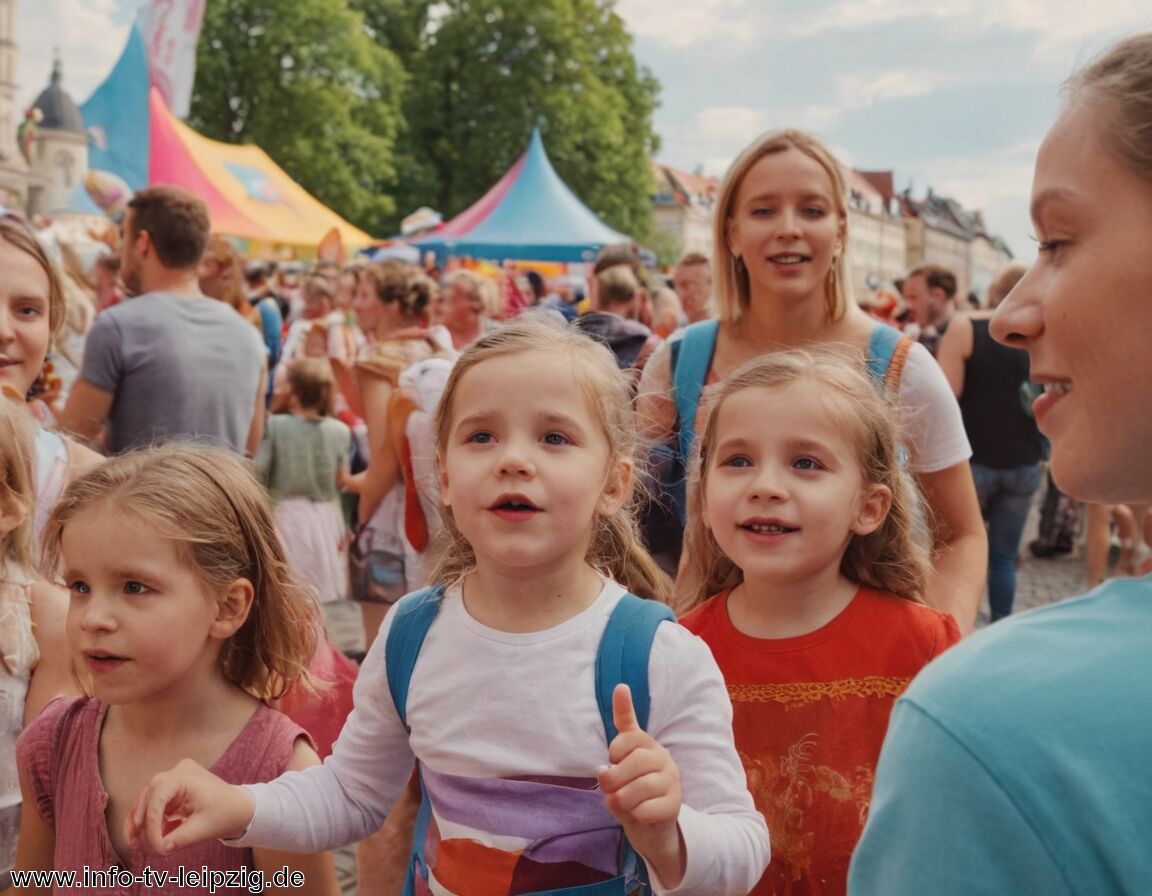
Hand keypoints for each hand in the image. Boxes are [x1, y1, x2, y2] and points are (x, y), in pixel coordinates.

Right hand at [126, 758, 255, 855]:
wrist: (239, 807)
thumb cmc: (225, 813)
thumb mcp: (202, 829)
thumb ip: (177, 839)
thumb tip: (159, 849)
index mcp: (184, 776)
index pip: (157, 802)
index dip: (151, 827)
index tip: (156, 847)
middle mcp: (177, 772)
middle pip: (148, 797)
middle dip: (140, 822)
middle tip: (134, 844)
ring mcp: (175, 778)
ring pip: (148, 799)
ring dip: (142, 821)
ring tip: (136, 842)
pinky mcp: (174, 788)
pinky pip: (155, 802)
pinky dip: (151, 819)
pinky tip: (150, 836)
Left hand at [597, 684, 684, 885]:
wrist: (649, 826)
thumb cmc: (630, 788)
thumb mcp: (619, 759)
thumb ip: (620, 727)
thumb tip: (621, 687)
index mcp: (648, 744)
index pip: (629, 736)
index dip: (615, 750)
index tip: (613, 758)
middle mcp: (664, 758)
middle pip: (634, 762)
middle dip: (613, 778)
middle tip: (609, 788)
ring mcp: (672, 782)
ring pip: (638, 789)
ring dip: (621, 800)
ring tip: (622, 802)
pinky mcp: (674, 806)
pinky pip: (644, 810)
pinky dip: (633, 815)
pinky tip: (638, 814)